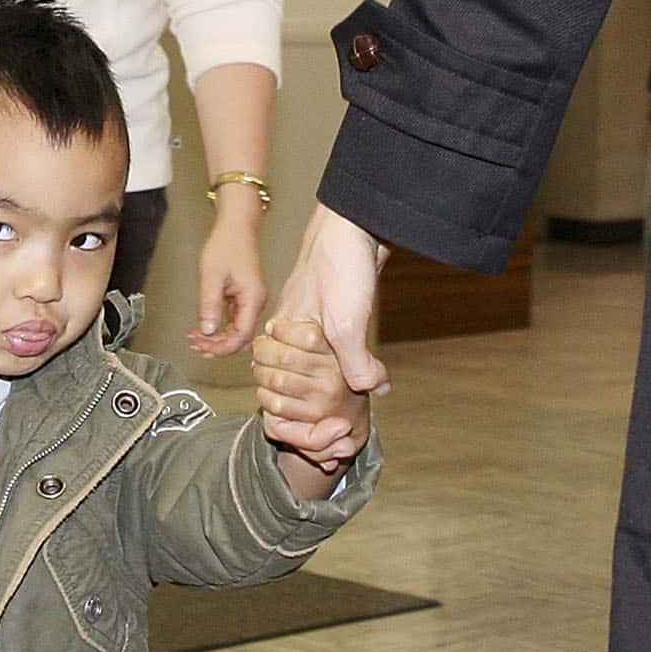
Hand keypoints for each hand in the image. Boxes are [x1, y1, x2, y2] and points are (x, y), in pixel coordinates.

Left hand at [186, 213, 267, 357]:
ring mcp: (252, 301)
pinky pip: (235, 322)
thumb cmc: (227, 244)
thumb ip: (209, 305)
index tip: (203, 348)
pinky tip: (205, 329)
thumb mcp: (212, 276)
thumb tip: (207, 330)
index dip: (222, 347)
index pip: (241, 336)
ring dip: (218, 339)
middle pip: (241, 338)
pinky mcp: (245, 298)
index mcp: (253, 298)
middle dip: (218, 347)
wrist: (236, 227)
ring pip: (238, 332)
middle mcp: (256, 302)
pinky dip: (220, 329)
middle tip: (196, 345)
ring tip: (196, 339)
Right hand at [260, 204, 387, 464]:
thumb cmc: (339, 267)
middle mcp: (291, 330)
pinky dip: (349, 368)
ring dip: (336, 388)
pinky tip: (370, 377)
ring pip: (318, 368)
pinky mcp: (334, 313)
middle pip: (296, 382)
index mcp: (283, 334)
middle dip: (317, 408)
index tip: (327, 428)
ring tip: (357, 407)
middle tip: (342, 429)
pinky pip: (335, 352)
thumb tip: (374, 392)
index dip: (299, 413)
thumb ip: (354, 365)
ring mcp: (312, 322)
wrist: (355, 222)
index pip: (276, 388)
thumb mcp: (347, 324)